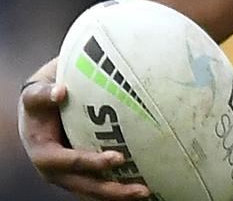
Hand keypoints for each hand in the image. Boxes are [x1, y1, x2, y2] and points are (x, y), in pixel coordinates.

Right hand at [17, 59, 152, 199]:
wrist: (36, 114)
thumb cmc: (40, 102)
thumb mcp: (35, 95)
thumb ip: (44, 94)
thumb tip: (60, 91)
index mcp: (44, 155)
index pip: (70, 162)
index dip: (92, 162)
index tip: (119, 158)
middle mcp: (55, 172)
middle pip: (86, 186)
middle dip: (113, 191)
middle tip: (142, 189)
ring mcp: (68, 178)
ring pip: (95, 193)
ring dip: (119, 196)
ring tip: (147, 194)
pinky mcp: (79, 178)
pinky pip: (100, 188)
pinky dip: (118, 191)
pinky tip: (145, 189)